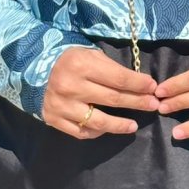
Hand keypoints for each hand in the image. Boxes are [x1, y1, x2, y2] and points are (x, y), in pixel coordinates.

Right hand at [42, 46, 158, 138]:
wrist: (35, 71)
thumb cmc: (71, 61)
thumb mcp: (91, 56)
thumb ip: (112, 70)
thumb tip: (140, 85)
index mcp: (82, 65)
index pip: (118, 79)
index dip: (139, 84)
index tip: (153, 88)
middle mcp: (71, 87)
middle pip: (113, 99)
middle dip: (137, 103)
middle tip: (153, 106)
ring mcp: (62, 106)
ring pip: (99, 122)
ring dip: (120, 125)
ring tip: (133, 126)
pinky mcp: (55, 120)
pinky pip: (82, 132)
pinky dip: (97, 132)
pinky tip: (107, 129)